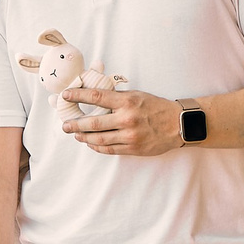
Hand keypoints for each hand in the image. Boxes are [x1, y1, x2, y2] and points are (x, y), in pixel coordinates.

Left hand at [61, 85, 186, 154]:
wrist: (179, 124)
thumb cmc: (156, 107)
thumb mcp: (137, 95)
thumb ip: (117, 97)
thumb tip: (92, 94)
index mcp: (127, 102)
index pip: (96, 97)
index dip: (78, 96)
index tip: (65, 95)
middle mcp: (127, 119)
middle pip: (93, 123)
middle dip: (75, 124)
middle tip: (64, 125)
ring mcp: (130, 135)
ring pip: (99, 139)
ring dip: (83, 137)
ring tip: (75, 134)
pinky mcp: (133, 148)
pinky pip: (109, 149)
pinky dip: (96, 146)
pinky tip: (90, 142)